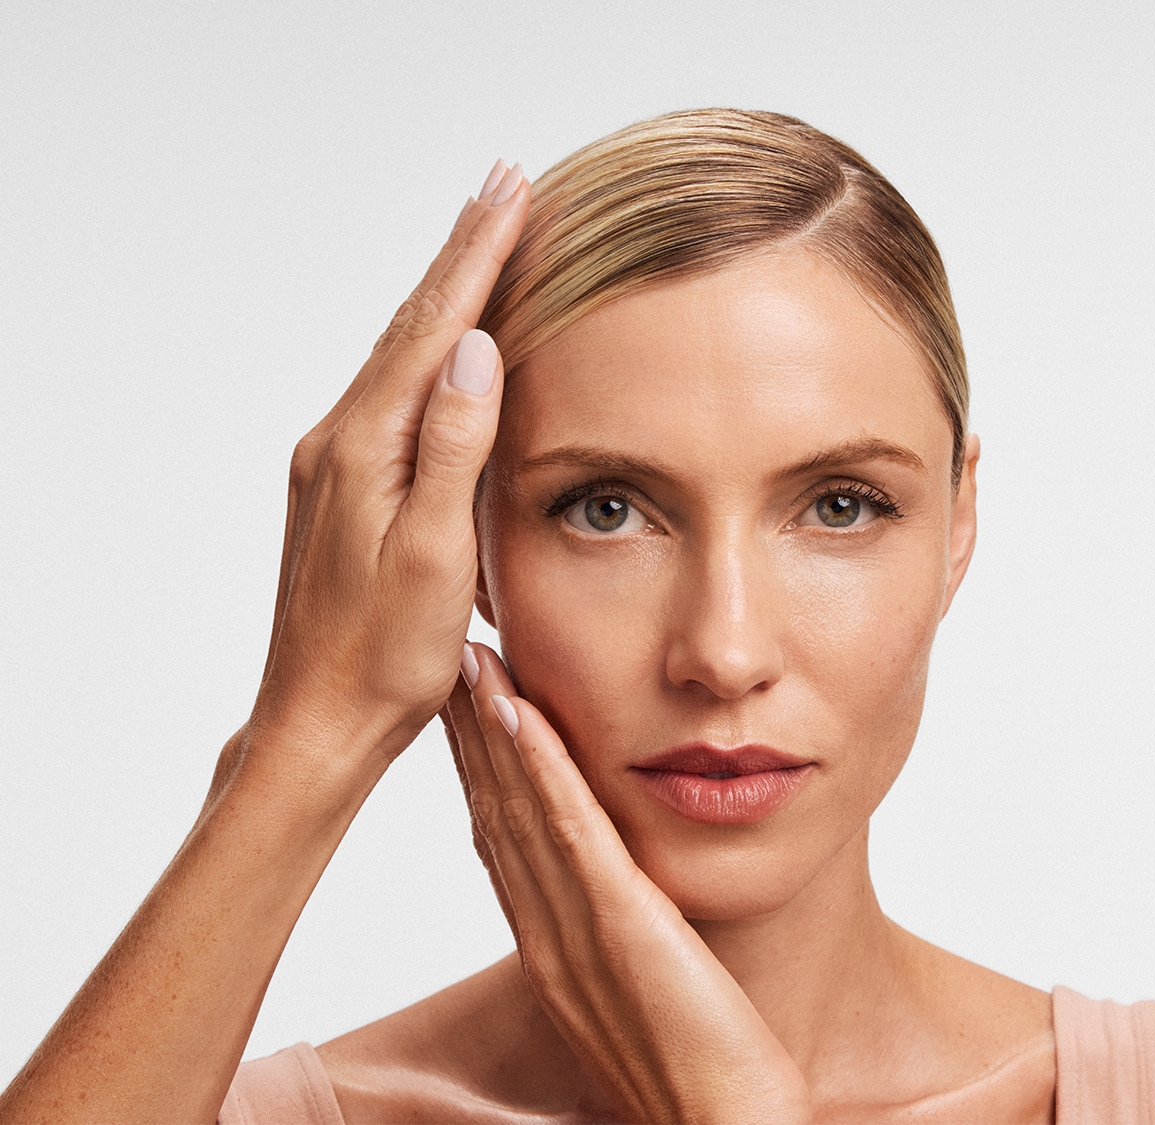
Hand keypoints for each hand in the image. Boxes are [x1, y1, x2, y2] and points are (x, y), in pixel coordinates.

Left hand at [244, 162, 529, 777]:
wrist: (319, 717)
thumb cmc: (386, 654)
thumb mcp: (435, 554)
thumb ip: (452, 446)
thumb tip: (476, 349)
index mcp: (363, 447)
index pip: (432, 327)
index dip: (478, 253)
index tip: (512, 189)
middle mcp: (337, 439)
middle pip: (410, 324)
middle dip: (463, 251)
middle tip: (505, 184)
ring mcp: (334, 460)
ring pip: (400, 354)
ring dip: (446, 293)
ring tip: (486, 239)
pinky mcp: (341, 484)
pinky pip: (392, 393)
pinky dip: (428, 348)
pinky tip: (450, 342)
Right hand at [442, 642, 812, 1123]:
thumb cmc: (698, 1065)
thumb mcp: (641, 985)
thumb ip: (617, 933)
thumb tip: (621, 890)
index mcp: (549, 948)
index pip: (499, 839)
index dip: (478, 766)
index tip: (466, 704)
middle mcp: (546, 935)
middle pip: (494, 813)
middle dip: (470, 733)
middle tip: (451, 659)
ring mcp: (576, 931)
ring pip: (518, 810)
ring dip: (492, 730)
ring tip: (473, 660)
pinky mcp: (622, 926)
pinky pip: (571, 834)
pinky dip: (542, 768)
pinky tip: (523, 714)